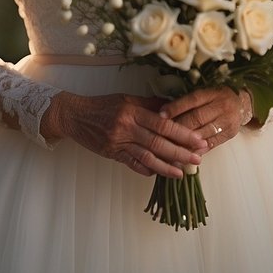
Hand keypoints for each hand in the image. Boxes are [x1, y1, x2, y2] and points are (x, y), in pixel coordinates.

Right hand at [42, 92, 206, 177]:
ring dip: (166, 166)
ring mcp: (118, 142)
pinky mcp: (112, 153)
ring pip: (147, 157)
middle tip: (197, 158)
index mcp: (133, 111)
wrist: (75, 115)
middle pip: (158, 143)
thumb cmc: (102, 105)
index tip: (198, 140)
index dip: (182, 133)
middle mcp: (127, 127)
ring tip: (182, 172)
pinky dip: (146, 169)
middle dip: (180, 152)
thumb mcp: (126, 99)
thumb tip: (172, 107)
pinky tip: (158, 174)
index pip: (163, 124)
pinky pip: (132, 164)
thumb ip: (149, 104)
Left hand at [159, 87, 252, 155]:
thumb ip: (188, 102)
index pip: (192, 100)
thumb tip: (164, 112)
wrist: (242, 104)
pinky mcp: (229, 134)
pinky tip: (185, 155)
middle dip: (178, 127)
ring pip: (203, 133)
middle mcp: (221, 106)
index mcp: (212, 94)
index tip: (160, 115)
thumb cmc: (216, 98)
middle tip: (161, 135)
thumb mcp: (205, 94)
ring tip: (169, 148)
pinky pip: (211, 144)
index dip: (176, 107)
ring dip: (185, 142)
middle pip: (196, 118)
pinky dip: (197, 150)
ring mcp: (226, 121)